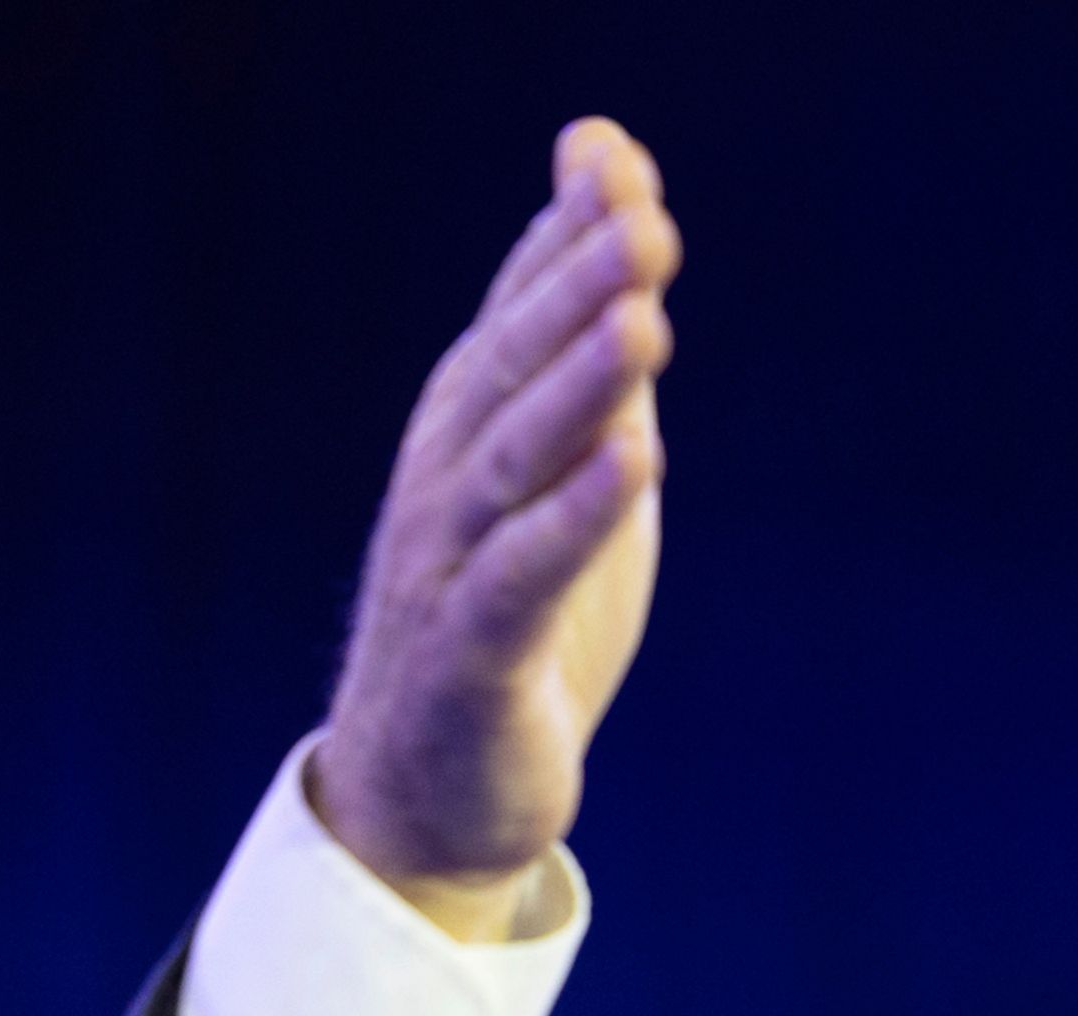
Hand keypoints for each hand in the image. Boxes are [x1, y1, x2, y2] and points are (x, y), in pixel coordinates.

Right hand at [308, 118, 678, 940]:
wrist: (431, 792)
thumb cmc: (507, 618)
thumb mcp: (562, 474)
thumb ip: (594, 357)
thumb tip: (627, 221)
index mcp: (466, 431)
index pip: (514, 314)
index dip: (563, 238)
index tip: (617, 161)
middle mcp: (446, 483)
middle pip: (514, 370)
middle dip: (577, 290)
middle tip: (646, 220)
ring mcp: (449, 568)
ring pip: (514, 461)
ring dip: (576, 389)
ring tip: (643, 322)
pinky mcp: (472, 659)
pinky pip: (522, 577)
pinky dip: (574, 518)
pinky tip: (629, 465)